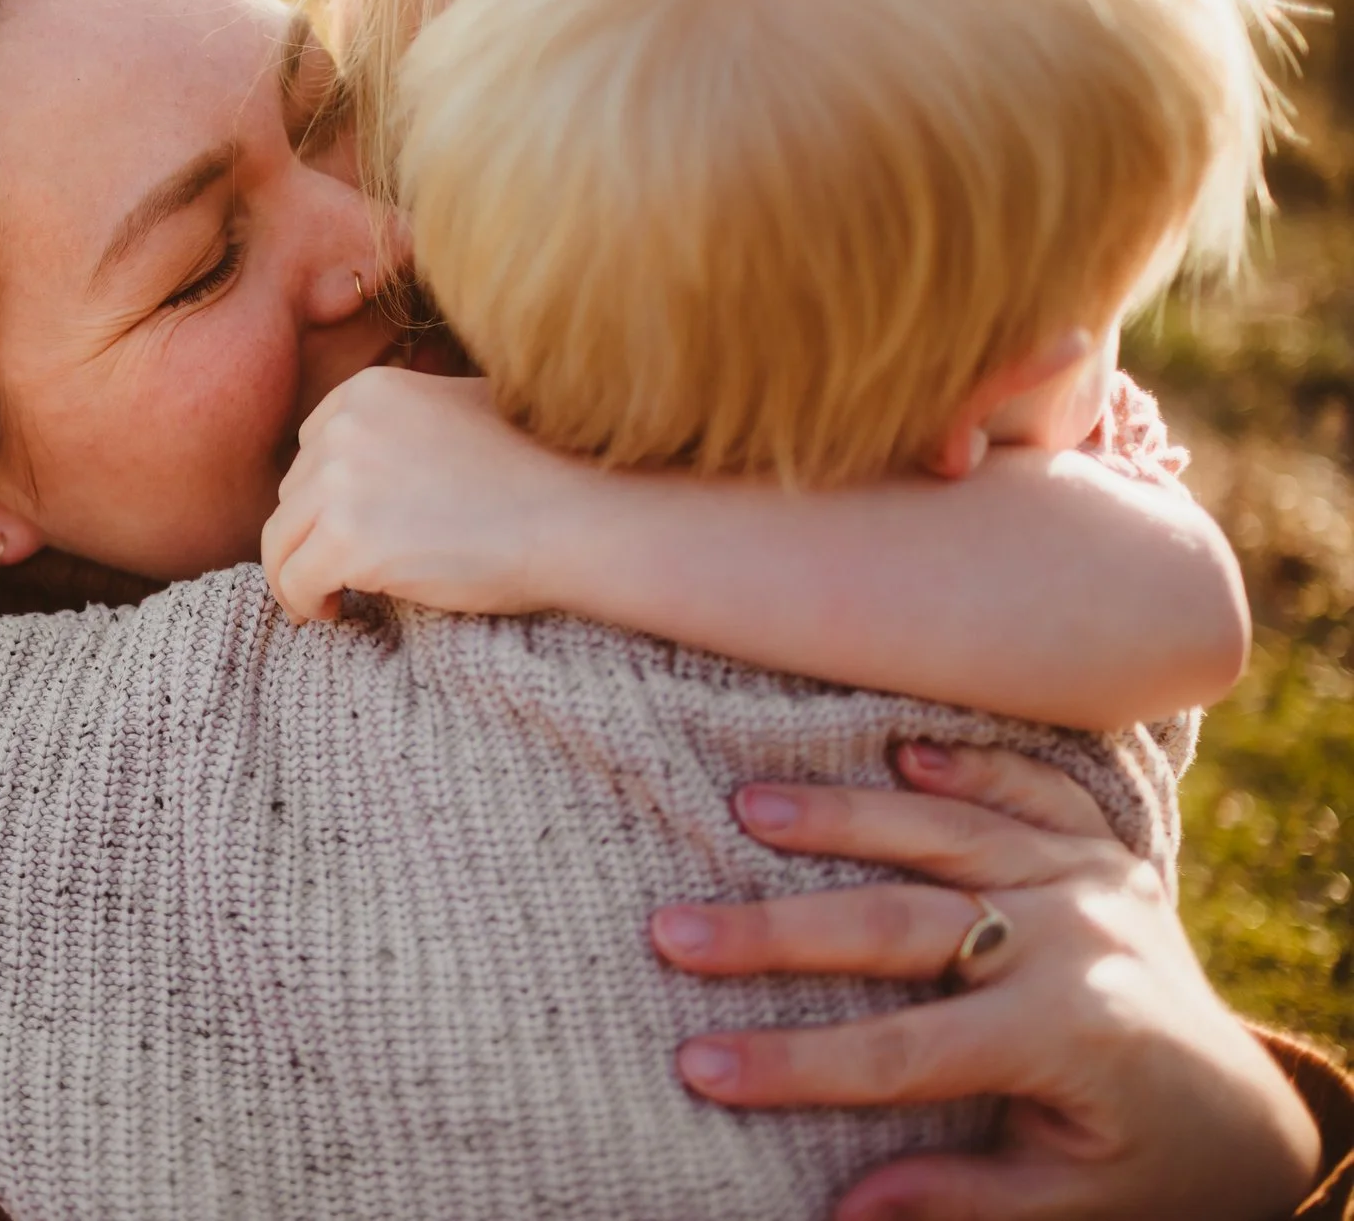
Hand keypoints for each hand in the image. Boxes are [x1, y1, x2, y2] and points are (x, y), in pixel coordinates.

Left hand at [260, 368, 587, 622]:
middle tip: (341, 570)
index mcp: (368, 390)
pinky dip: (304, 602)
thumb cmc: (537, 471)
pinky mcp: (348, 538)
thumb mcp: (461, 410)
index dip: (323, 495)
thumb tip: (373, 465)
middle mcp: (345, 426)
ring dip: (297, 572)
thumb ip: (406, 423)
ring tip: (326, 597)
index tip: (344, 528)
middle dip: (312, 532)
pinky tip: (334, 612)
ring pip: (279, 538)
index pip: (310, 446)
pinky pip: (293, 580)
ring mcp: (342, 481)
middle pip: (292, 493)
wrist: (575, 516)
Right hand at [649, 744, 1320, 1220]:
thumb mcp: (1062, 1200)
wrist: (1247, 1113)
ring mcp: (1090, 882)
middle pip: (900, 925)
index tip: (696, 1063)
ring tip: (748, 806)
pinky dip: (969, 762)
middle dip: (777, 931)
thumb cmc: (1142, 1164)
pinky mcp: (1101, 849)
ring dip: (843, 815)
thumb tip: (840, 1214)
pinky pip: (1032, 790)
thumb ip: (957, 1195)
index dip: (793, 1062)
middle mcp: (1077, 943)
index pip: (900, 1052)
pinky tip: (898, 748)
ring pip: (950, 832)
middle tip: (674, 930)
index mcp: (1066, 1036)